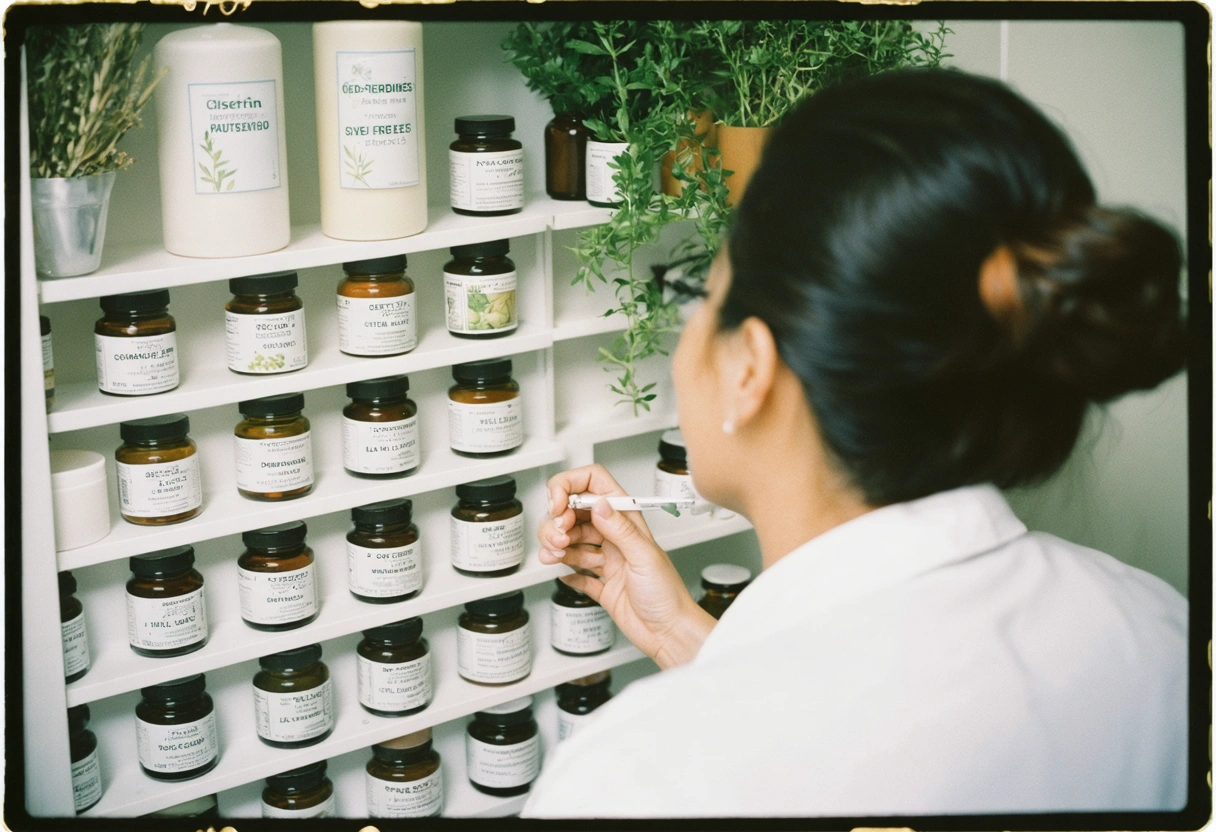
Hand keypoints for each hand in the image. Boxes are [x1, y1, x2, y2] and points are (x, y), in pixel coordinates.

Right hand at [538, 464, 715, 668]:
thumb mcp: (644, 556)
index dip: (570, 488)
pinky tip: (565, 575)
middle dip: (557, 522)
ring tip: (554, 556)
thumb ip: (620, 529)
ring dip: (555, 545)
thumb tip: (599, 504)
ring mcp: (606, 560)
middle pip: (574, 514)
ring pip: (570, 541)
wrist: (670, 633)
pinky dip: (565, 572)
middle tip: (558, 538)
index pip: (594, 486)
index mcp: (627, 522)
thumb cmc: (668, 596)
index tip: (557, 505)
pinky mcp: (600, 584)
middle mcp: (615, 537)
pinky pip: (575, 572)